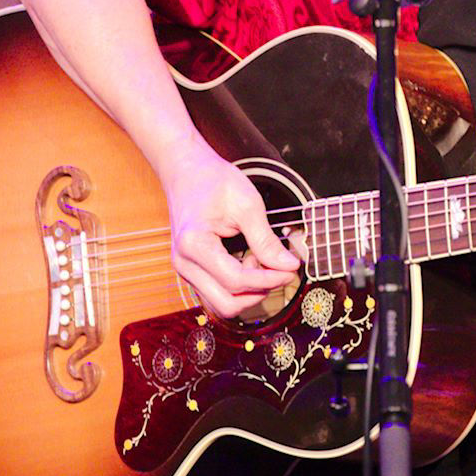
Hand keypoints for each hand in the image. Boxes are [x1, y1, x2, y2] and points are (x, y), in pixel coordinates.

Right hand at [155, 130, 301, 318]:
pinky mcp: (190, 270)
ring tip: (260, 261)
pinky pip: (215, 294)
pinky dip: (237, 288)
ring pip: (220, 304)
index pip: (236, 281)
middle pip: (226, 303)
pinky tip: (248, 263)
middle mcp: (183, 264)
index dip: (268, 279)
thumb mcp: (247, 204)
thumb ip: (266, 240)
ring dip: (248, 292)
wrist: (187, 171)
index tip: (292, 270)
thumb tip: (289, 266)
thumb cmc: (214, 181)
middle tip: (279, 269)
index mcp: (194, 245)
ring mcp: (184, 270)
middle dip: (258, 291)